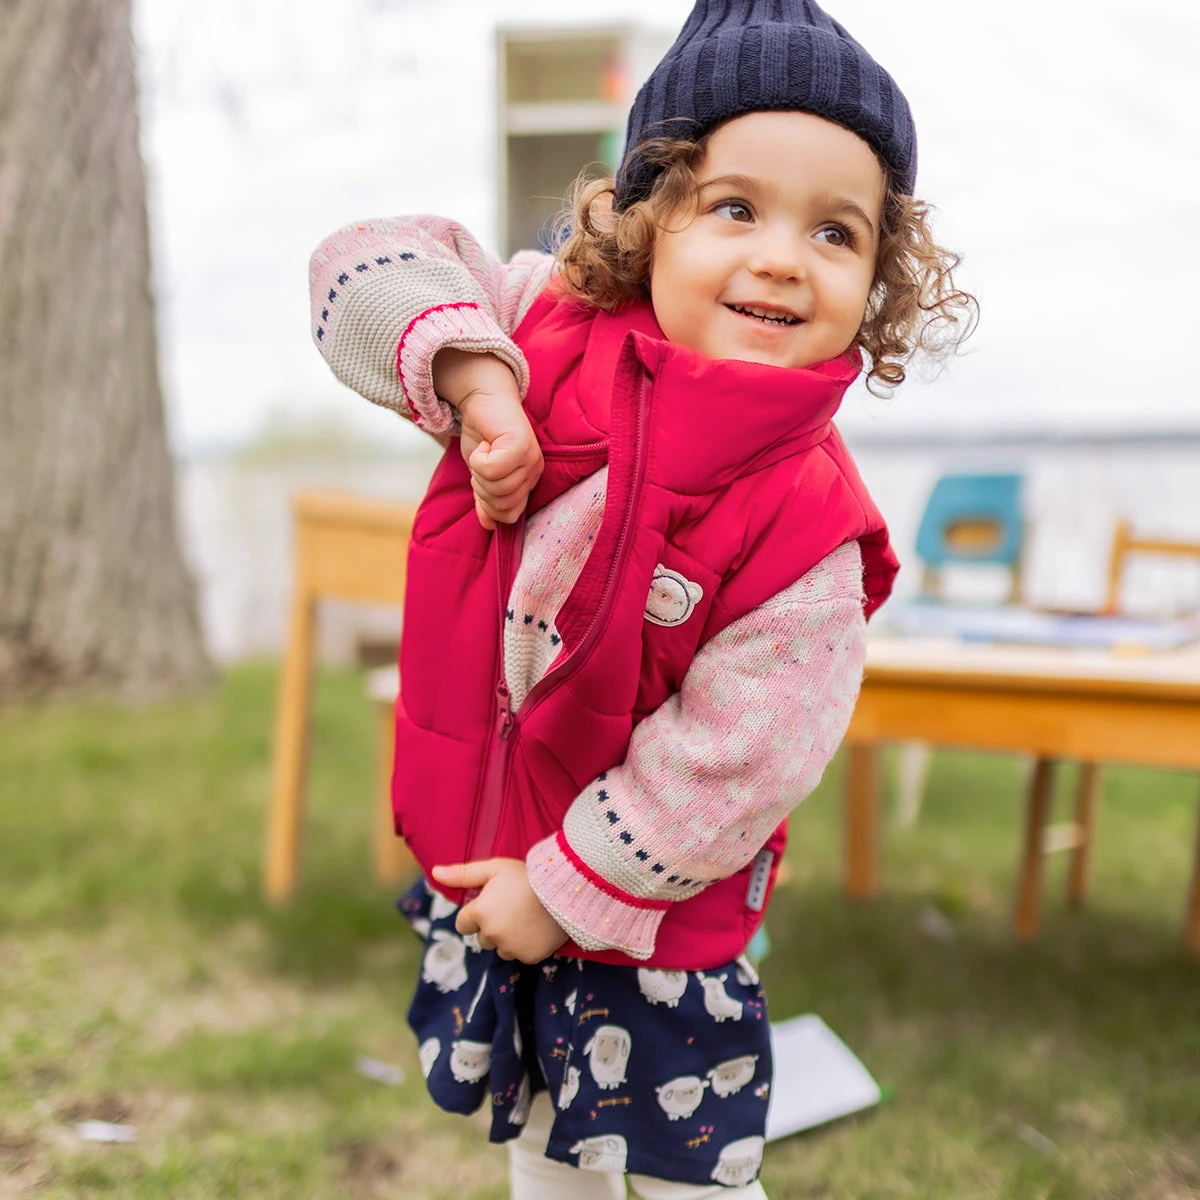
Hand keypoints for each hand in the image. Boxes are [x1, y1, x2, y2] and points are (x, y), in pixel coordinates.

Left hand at [431, 858, 567, 963]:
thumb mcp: (494, 868)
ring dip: (507, 938)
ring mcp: (511, 948)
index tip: (492, 902)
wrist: (565, 889)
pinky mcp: (529, 957)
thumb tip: (435, 872)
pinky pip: (520, 955)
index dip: (476, 913)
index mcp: (479, 913)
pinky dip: (525, 945)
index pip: (463, 923)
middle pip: (482, 938)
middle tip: (512, 907)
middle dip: (492, 926)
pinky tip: (536, 927)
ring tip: (526, 917)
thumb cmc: (527, 875)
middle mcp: (491, 934)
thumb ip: (462, 873)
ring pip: (501, 948)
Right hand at [432, 349, 542, 529]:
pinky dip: (478, 459)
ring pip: (496, 487)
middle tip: (481, 461)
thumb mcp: (481, 475)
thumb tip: (487, 525)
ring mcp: (530, 457)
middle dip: (480, 487)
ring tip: (483, 451)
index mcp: (529, 481)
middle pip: (501, 504)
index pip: (509, 516)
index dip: (487, 503)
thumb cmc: (483, 436)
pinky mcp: (520, 444)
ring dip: (478, 471)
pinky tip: (484, 443)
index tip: (481, 479)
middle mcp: (534, 471)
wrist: (482, 399)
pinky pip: (492, 469)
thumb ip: (485, 500)